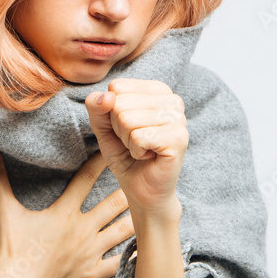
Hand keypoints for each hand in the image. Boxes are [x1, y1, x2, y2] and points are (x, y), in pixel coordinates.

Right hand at [0, 147, 134, 277]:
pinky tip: (146, 248)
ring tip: (151, 208)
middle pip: (112, 203)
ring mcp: (91, 252)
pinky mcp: (93, 273)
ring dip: (136, 218)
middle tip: (144, 176)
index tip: (112, 147)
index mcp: (65, 212)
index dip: (99, 161)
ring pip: (121, 230)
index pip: (85, 179)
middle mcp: (83, 229)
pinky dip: (133, 255)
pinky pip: (118, 263)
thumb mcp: (6, 212)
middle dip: (129, 189)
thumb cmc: (12, 251)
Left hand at [85, 78, 188, 214]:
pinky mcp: (178, 139)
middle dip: (119, 129)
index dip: (112, 112)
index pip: (117, 87)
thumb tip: (106, 96)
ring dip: (128, 141)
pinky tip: (149, 156)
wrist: (143, 190)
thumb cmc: (126, 156)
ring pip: (127, 119)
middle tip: (136, 142)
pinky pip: (138, 137)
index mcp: (157, 90)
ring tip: (142, 149)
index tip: (128, 128)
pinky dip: (136, 151)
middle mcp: (172, 99)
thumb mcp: (104, 128)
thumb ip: (97, 107)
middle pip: (120, 103)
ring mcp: (178, 118)